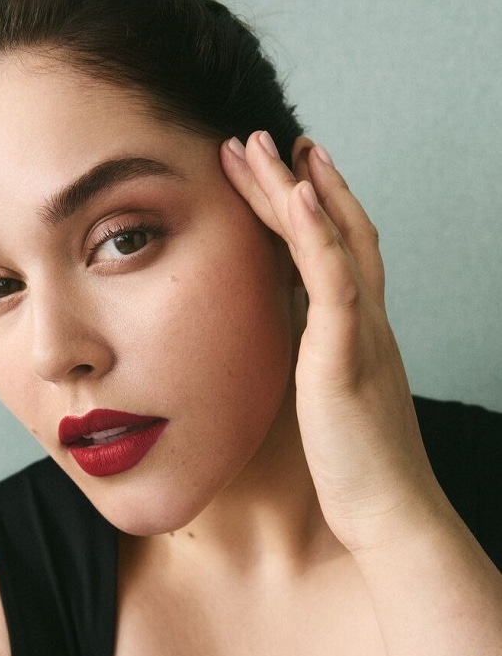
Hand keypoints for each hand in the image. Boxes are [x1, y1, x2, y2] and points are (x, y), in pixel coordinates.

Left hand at [221, 132, 450, 551]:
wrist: (390, 516)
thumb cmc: (357, 470)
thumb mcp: (327, 406)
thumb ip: (312, 369)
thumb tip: (281, 352)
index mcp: (356, 333)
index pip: (334, 255)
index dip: (312, 210)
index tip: (285, 174)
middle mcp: (364, 322)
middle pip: (332, 232)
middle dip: (296, 182)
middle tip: (265, 139)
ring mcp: (360, 334)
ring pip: (331, 242)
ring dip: (297, 188)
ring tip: (264, 144)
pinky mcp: (348, 356)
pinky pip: (334, 281)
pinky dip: (317, 233)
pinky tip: (297, 192)